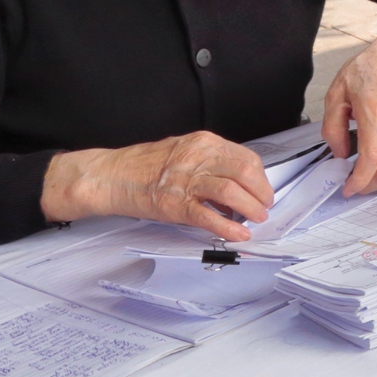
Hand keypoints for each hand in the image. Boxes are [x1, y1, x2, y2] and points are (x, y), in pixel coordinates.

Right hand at [42, 131, 275, 239]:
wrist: (112, 175)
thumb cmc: (145, 165)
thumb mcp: (184, 151)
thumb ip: (211, 163)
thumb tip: (237, 184)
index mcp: (204, 143)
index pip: (245, 157)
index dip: (260, 177)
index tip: (263, 190)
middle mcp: (198, 157)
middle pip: (244, 172)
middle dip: (261, 192)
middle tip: (264, 206)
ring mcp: (186, 180)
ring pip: (231, 192)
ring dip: (250, 208)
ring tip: (256, 219)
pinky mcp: (174, 204)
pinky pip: (208, 216)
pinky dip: (228, 227)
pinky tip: (238, 234)